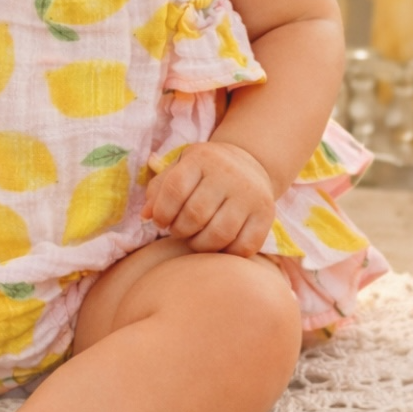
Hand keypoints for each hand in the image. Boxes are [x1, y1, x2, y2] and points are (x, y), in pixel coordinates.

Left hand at [141, 140, 275, 257]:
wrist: (250, 164)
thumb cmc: (204, 172)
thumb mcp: (180, 169)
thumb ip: (159, 190)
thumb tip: (145, 215)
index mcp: (202, 159)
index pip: (175, 189)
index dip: (162, 212)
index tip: (161, 221)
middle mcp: (228, 174)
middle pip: (195, 215)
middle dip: (180, 230)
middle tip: (178, 230)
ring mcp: (250, 195)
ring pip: (219, 234)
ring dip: (200, 245)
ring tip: (195, 239)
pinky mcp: (266, 215)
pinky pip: (244, 247)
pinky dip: (226, 253)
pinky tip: (217, 245)